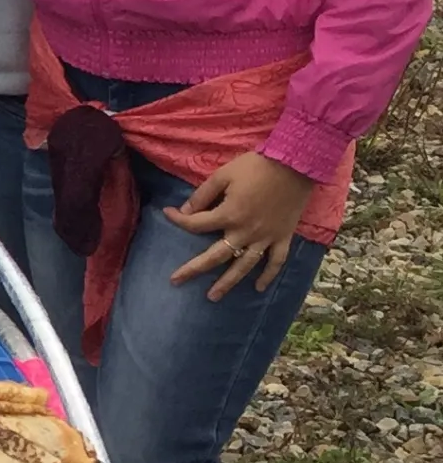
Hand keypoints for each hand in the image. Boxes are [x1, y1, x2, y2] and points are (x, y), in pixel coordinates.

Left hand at [165, 152, 316, 298]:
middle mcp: (246, 232)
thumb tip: (184, 211)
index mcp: (229, 215)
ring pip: (244, 266)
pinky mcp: (283, 237)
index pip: (196, 224)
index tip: (167, 213)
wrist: (295, 165)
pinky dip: (268, 276)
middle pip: (215, 256)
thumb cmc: (256, 167)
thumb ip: (202, 195)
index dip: (178, 220)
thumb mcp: (223, 175)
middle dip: (194, 269)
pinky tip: (258, 288)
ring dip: (228, 283)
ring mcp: (266, 237)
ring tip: (213, 297)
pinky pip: (276, 261)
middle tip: (175, 281)